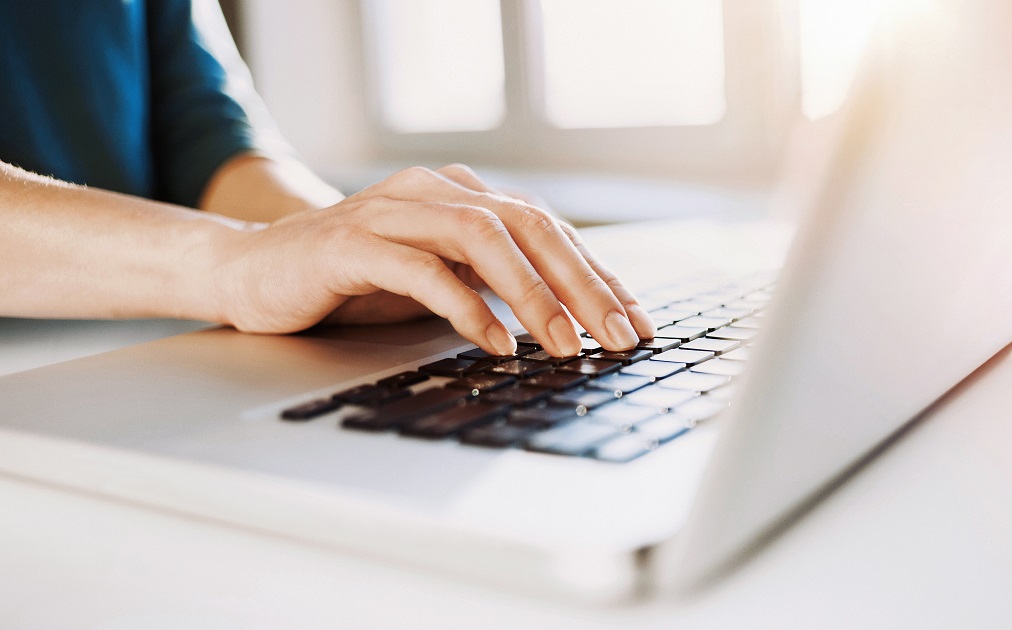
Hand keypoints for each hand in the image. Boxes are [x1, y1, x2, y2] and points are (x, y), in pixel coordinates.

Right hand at [212, 165, 657, 355]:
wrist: (254, 270)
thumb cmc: (354, 281)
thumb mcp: (438, 279)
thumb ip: (489, 285)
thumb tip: (569, 323)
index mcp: (462, 195)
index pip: (548, 229)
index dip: (598, 275)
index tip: (635, 322)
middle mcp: (433, 191)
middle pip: (529, 225)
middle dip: (583, 284)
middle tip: (618, 336)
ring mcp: (391, 212)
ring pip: (483, 238)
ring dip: (534, 294)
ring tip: (566, 344)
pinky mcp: (351, 244)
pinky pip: (421, 270)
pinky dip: (466, 307)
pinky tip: (496, 343)